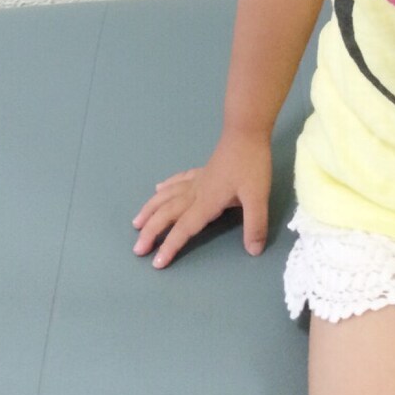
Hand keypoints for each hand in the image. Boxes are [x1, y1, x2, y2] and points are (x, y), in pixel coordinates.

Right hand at [132, 129, 271, 269]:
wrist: (245, 131)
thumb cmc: (251, 163)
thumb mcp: (258, 196)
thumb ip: (255, 224)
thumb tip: (253, 251)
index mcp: (207, 202)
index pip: (184, 228)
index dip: (170, 245)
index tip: (156, 263)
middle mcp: (196, 192)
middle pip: (168, 213)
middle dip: (152, 231)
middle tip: (137, 249)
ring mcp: (197, 180)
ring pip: (167, 196)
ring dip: (151, 209)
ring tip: (137, 222)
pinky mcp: (202, 170)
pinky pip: (178, 180)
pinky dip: (166, 187)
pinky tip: (159, 188)